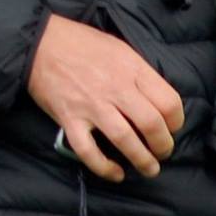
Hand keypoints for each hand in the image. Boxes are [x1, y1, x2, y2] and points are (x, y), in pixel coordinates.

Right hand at [28, 15, 184, 181]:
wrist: (39, 42)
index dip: (176, 121)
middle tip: (163, 151)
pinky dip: (105, 167)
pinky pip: (88, 151)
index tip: (172, 127)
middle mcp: (114, 87)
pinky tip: (116, 174)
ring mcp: (91, 105)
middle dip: (164, 145)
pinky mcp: (69, 119)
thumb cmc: (80, 42)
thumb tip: (156, 99)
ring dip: (143, 161)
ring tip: (149, 168)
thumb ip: (138, 72)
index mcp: (130, 68)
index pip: (168, 102)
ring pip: (125, 141)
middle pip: (151, 125)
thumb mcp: (118, 48)